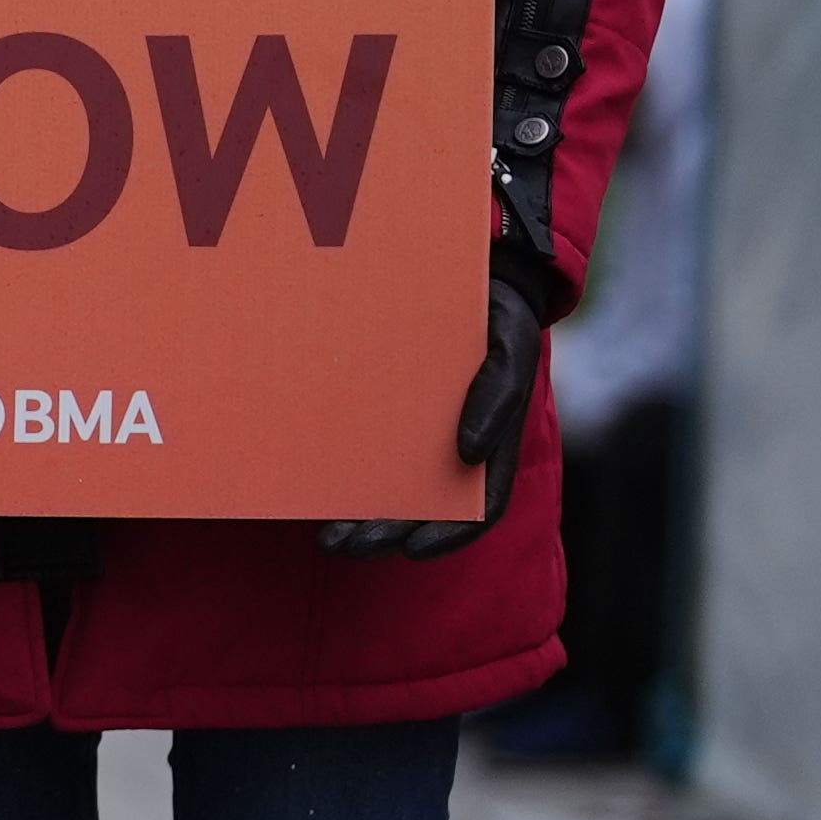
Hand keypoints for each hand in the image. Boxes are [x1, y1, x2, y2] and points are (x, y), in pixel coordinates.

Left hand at [323, 262, 546, 557]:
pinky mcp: (381, 411)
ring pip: (389, 491)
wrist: (467, 269)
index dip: (449, 535)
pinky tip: (309, 489)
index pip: (480, 507)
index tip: (413, 550)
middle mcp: (453, 445)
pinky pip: (358, 452)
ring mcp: (417, 432)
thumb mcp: (511, 343)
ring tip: (326, 536)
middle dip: (384, 534)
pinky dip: (339, 478)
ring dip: (358, 521)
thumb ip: (499, 393)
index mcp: (492, 439)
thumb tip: (468, 453)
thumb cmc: (494, 311)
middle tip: (342, 544)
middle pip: (423, 508)